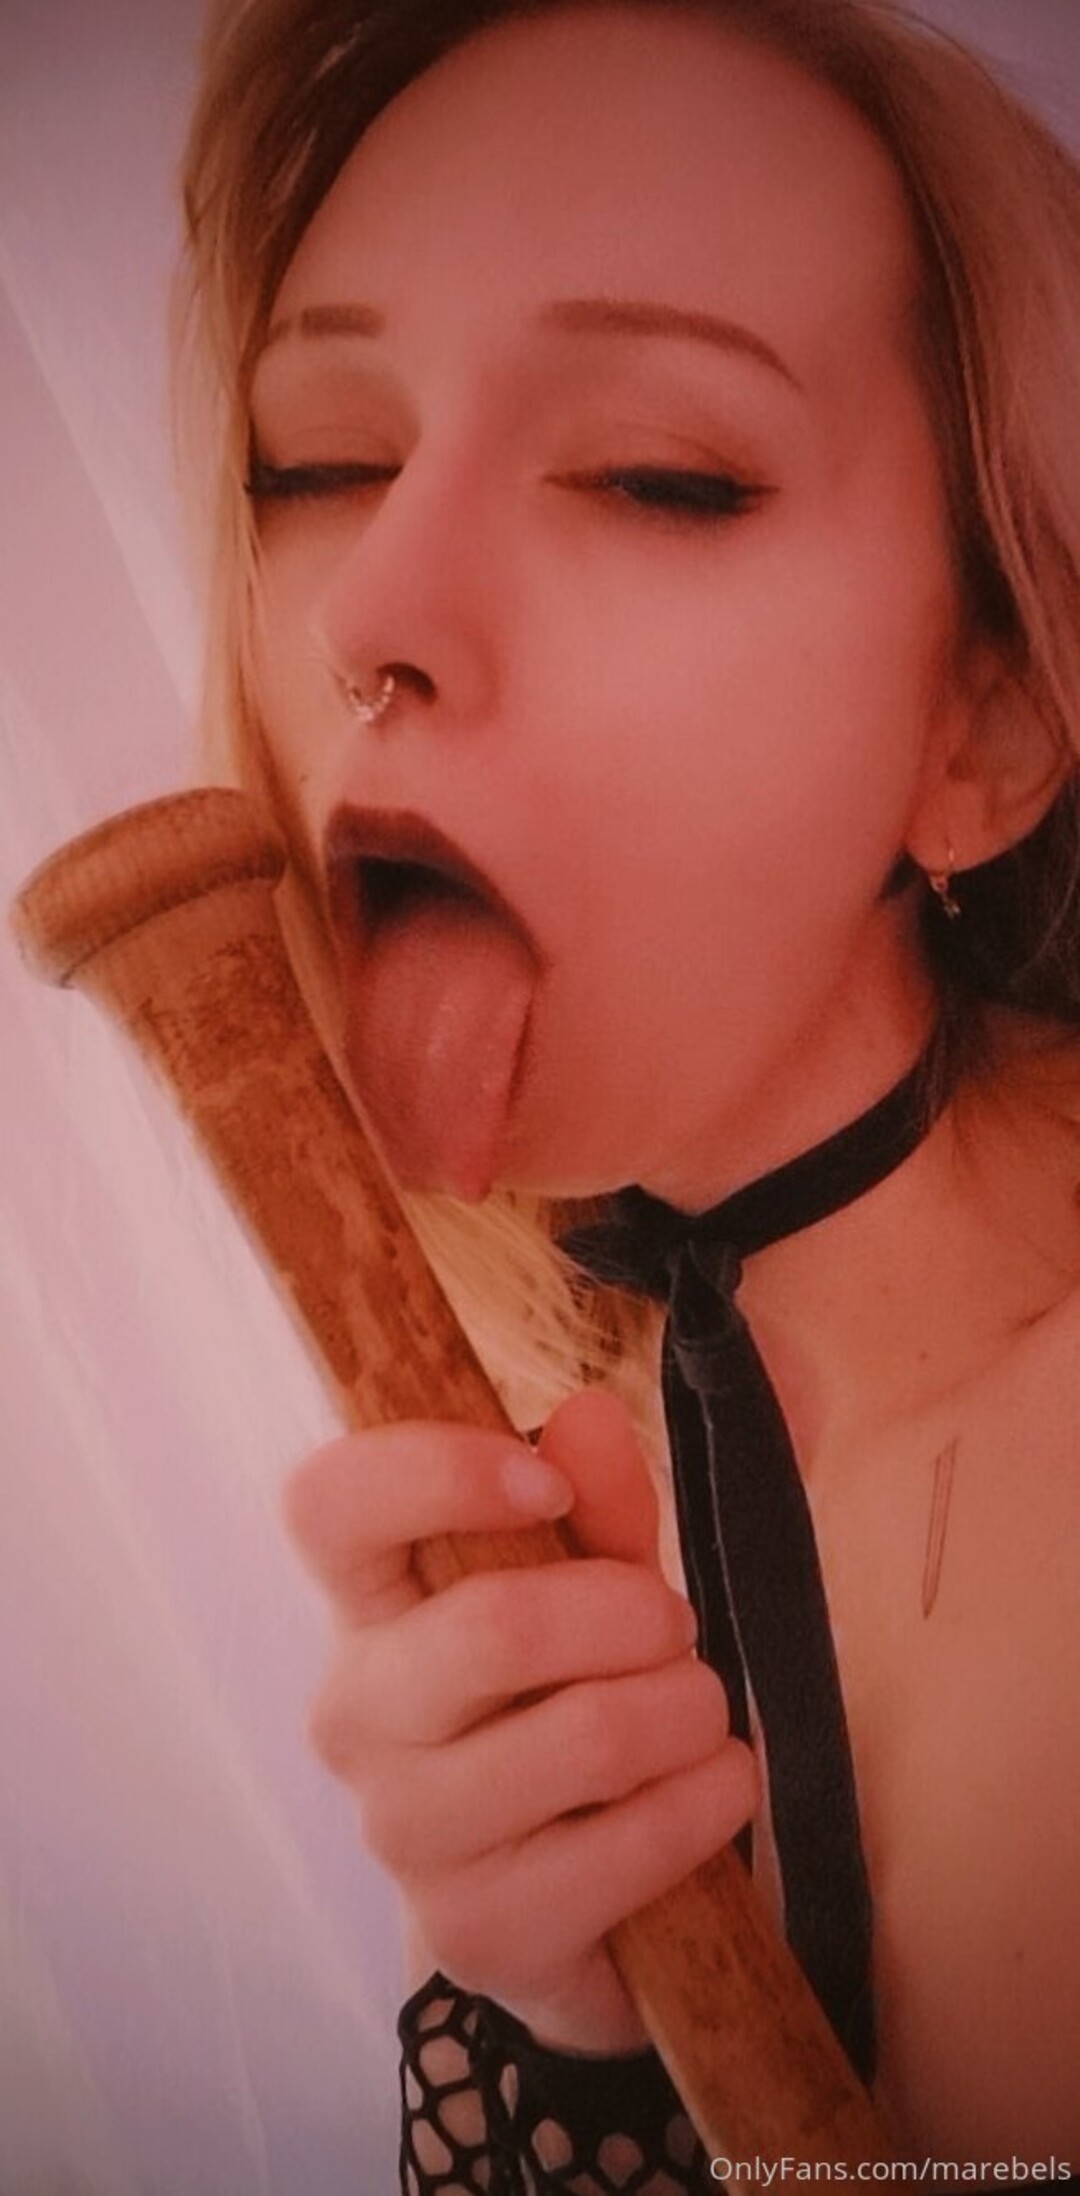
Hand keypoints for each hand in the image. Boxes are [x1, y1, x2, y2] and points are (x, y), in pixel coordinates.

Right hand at [281, 1387, 758, 2052]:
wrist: (580, 1897)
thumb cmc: (571, 1699)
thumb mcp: (595, 1585)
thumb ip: (599, 1503)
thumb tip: (586, 1416)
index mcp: (367, 1604)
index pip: (329, 1504)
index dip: (436, 1470)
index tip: (545, 1486)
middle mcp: (357, 1715)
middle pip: (492, 1627)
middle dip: (634, 1614)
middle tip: (676, 1627)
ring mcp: (405, 1832)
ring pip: (586, 1734)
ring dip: (686, 1711)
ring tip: (697, 1716)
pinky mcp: (476, 1932)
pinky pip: (630, 1846)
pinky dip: (706, 1801)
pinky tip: (709, 1790)